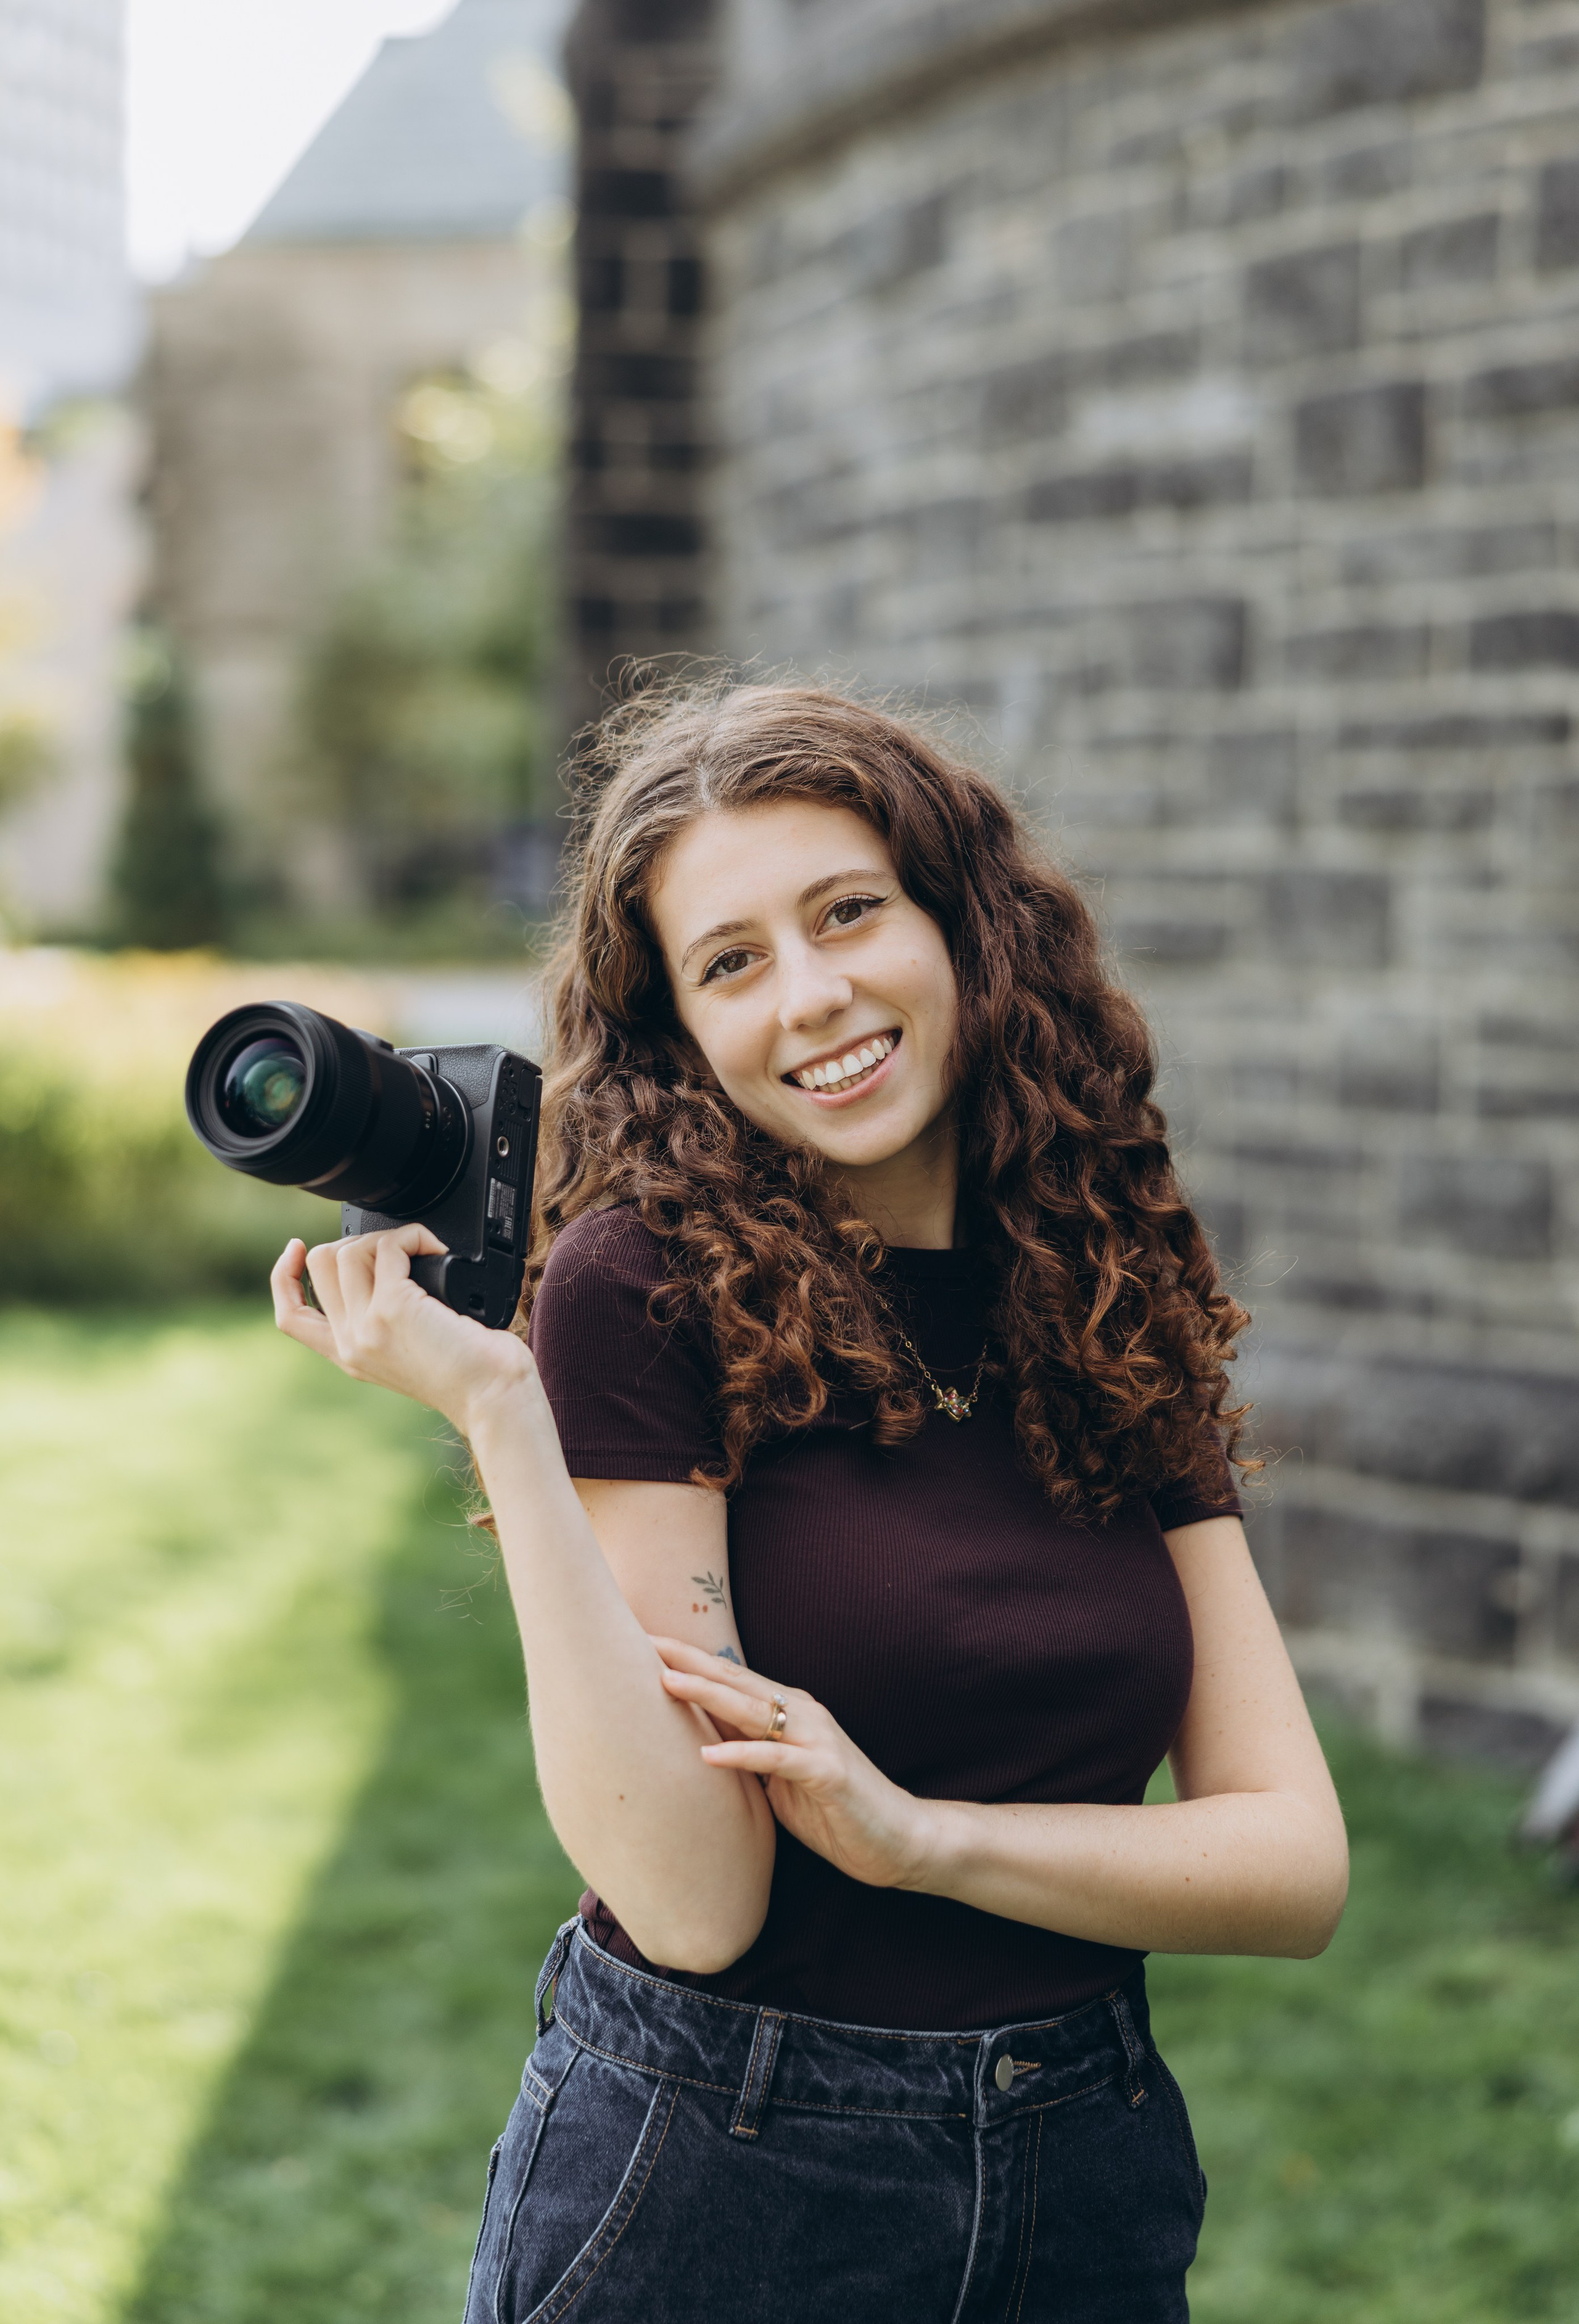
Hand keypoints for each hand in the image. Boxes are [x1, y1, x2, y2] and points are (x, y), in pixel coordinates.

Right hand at [271, 1227, 531, 1437]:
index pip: (290, 1315)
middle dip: (356, 1241)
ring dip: (388, 1237)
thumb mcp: (411, 1352)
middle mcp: (351, 1343)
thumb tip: (387, 1271)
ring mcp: (367, 1325)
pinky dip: (415, 1236)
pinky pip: (390, 1247)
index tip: (297, 1247)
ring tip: (422, 1250)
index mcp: (349, 1356)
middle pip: (318, 1265)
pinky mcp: (394, 1308)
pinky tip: (438, 1250)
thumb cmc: (471, 1373)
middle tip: (396, 1250)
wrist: (494, 1396)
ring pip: (347, 1251)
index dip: (283, 1275)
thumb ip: (384, 1324)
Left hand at [651, 1637, 934, 1892]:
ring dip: (708, 1695)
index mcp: (790, 1712)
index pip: (732, 1679)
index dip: (691, 1661)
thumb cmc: (833, 1810)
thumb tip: (699, 1743)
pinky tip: (708, 1754)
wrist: (898, 1839)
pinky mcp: (827, 1773)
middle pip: (737, 1682)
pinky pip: (777, 1760)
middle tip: (645, 1641)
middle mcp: (803, 1715)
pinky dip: (742, 1755)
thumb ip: (749, 1753)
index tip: (647, 1643)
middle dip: (690, 1662)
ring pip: (754, 1710)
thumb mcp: (779, 1779)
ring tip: (666, 1682)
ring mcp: (817, 1740)